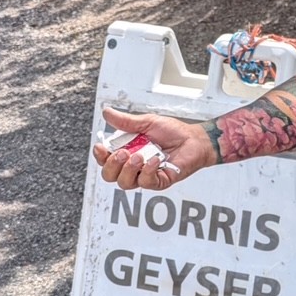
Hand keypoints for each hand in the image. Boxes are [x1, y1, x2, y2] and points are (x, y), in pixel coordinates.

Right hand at [92, 106, 218, 190]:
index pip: (105, 160)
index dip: (100, 156)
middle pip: (110, 176)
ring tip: (138, 156)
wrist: (194, 138)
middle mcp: (133, 166)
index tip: (100, 147)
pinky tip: (155, 160)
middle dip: (112, 165)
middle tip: (123, 153)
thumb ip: (126, 122)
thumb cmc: (173, 132)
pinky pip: (147, 182)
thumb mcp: (147, 122)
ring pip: (125, 183)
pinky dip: (148, 171)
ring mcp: (146, 175)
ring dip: (128, 170)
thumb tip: (106, 113)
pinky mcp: (159, 181)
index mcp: (127, 152)